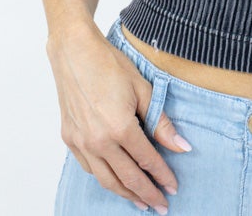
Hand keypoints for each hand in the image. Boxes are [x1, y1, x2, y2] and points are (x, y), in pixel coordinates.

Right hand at [48, 22, 190, 212]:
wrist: (74, 52)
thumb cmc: (110, 65)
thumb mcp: (143, 89)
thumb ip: (161, 123)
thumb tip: (182, 147)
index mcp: (119, 129)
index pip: (147, 161)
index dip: (162, 176)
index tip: (173, 188)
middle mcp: (98, 142)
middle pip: (127, 178)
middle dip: (147, 194)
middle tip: (161, 206)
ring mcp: (81, 142)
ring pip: (106, 180)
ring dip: (125, 194)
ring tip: (140, 202)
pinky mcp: (69, 139)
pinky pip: (89, 168)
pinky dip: (104, 178)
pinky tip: (115, 179)